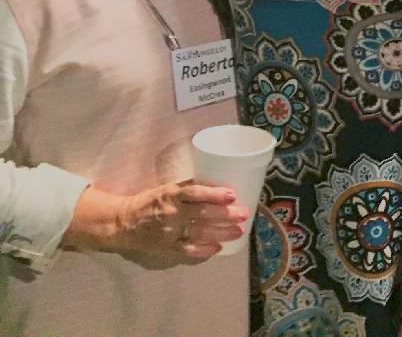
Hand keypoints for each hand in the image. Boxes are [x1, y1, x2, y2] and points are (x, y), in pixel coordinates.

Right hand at [67, 180, 246, 263]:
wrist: (122, 223)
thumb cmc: (151, 202)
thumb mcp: (167, 189)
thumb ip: (188, 189)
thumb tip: (218, 185)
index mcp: (170, 195)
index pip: (194, 192)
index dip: (213, 194)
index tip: (231, 194)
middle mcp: (171, 213)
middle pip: (201, 214)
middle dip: (225, 215)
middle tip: (244, 214)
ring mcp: (168, 233)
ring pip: (198, 233)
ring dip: (221, 233)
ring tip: (238, 231)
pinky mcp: (165, 248)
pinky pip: (187, 251)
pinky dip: (204, 251)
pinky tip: (217, 248)